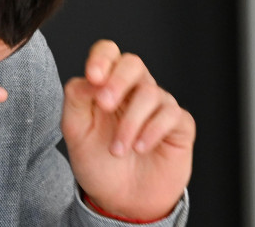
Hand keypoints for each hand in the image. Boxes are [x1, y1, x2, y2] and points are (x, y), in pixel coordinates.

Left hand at [61, 40, 194, 219]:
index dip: (102, 58)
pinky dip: (152, 131)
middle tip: (104, 105)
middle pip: (133, 63)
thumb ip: (76, 99)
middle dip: (117, 81)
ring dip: (130, 123)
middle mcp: (134, 91)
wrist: (120, 201)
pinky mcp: (178, 125)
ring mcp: (158, 106)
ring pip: (150, 93)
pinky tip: (140, 148)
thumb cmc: (98, 162)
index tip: (92, 77)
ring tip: (118, 149)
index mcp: (106, 86)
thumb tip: (87, 79)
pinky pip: (172, 115)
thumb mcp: (75, 131)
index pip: (108, 53)